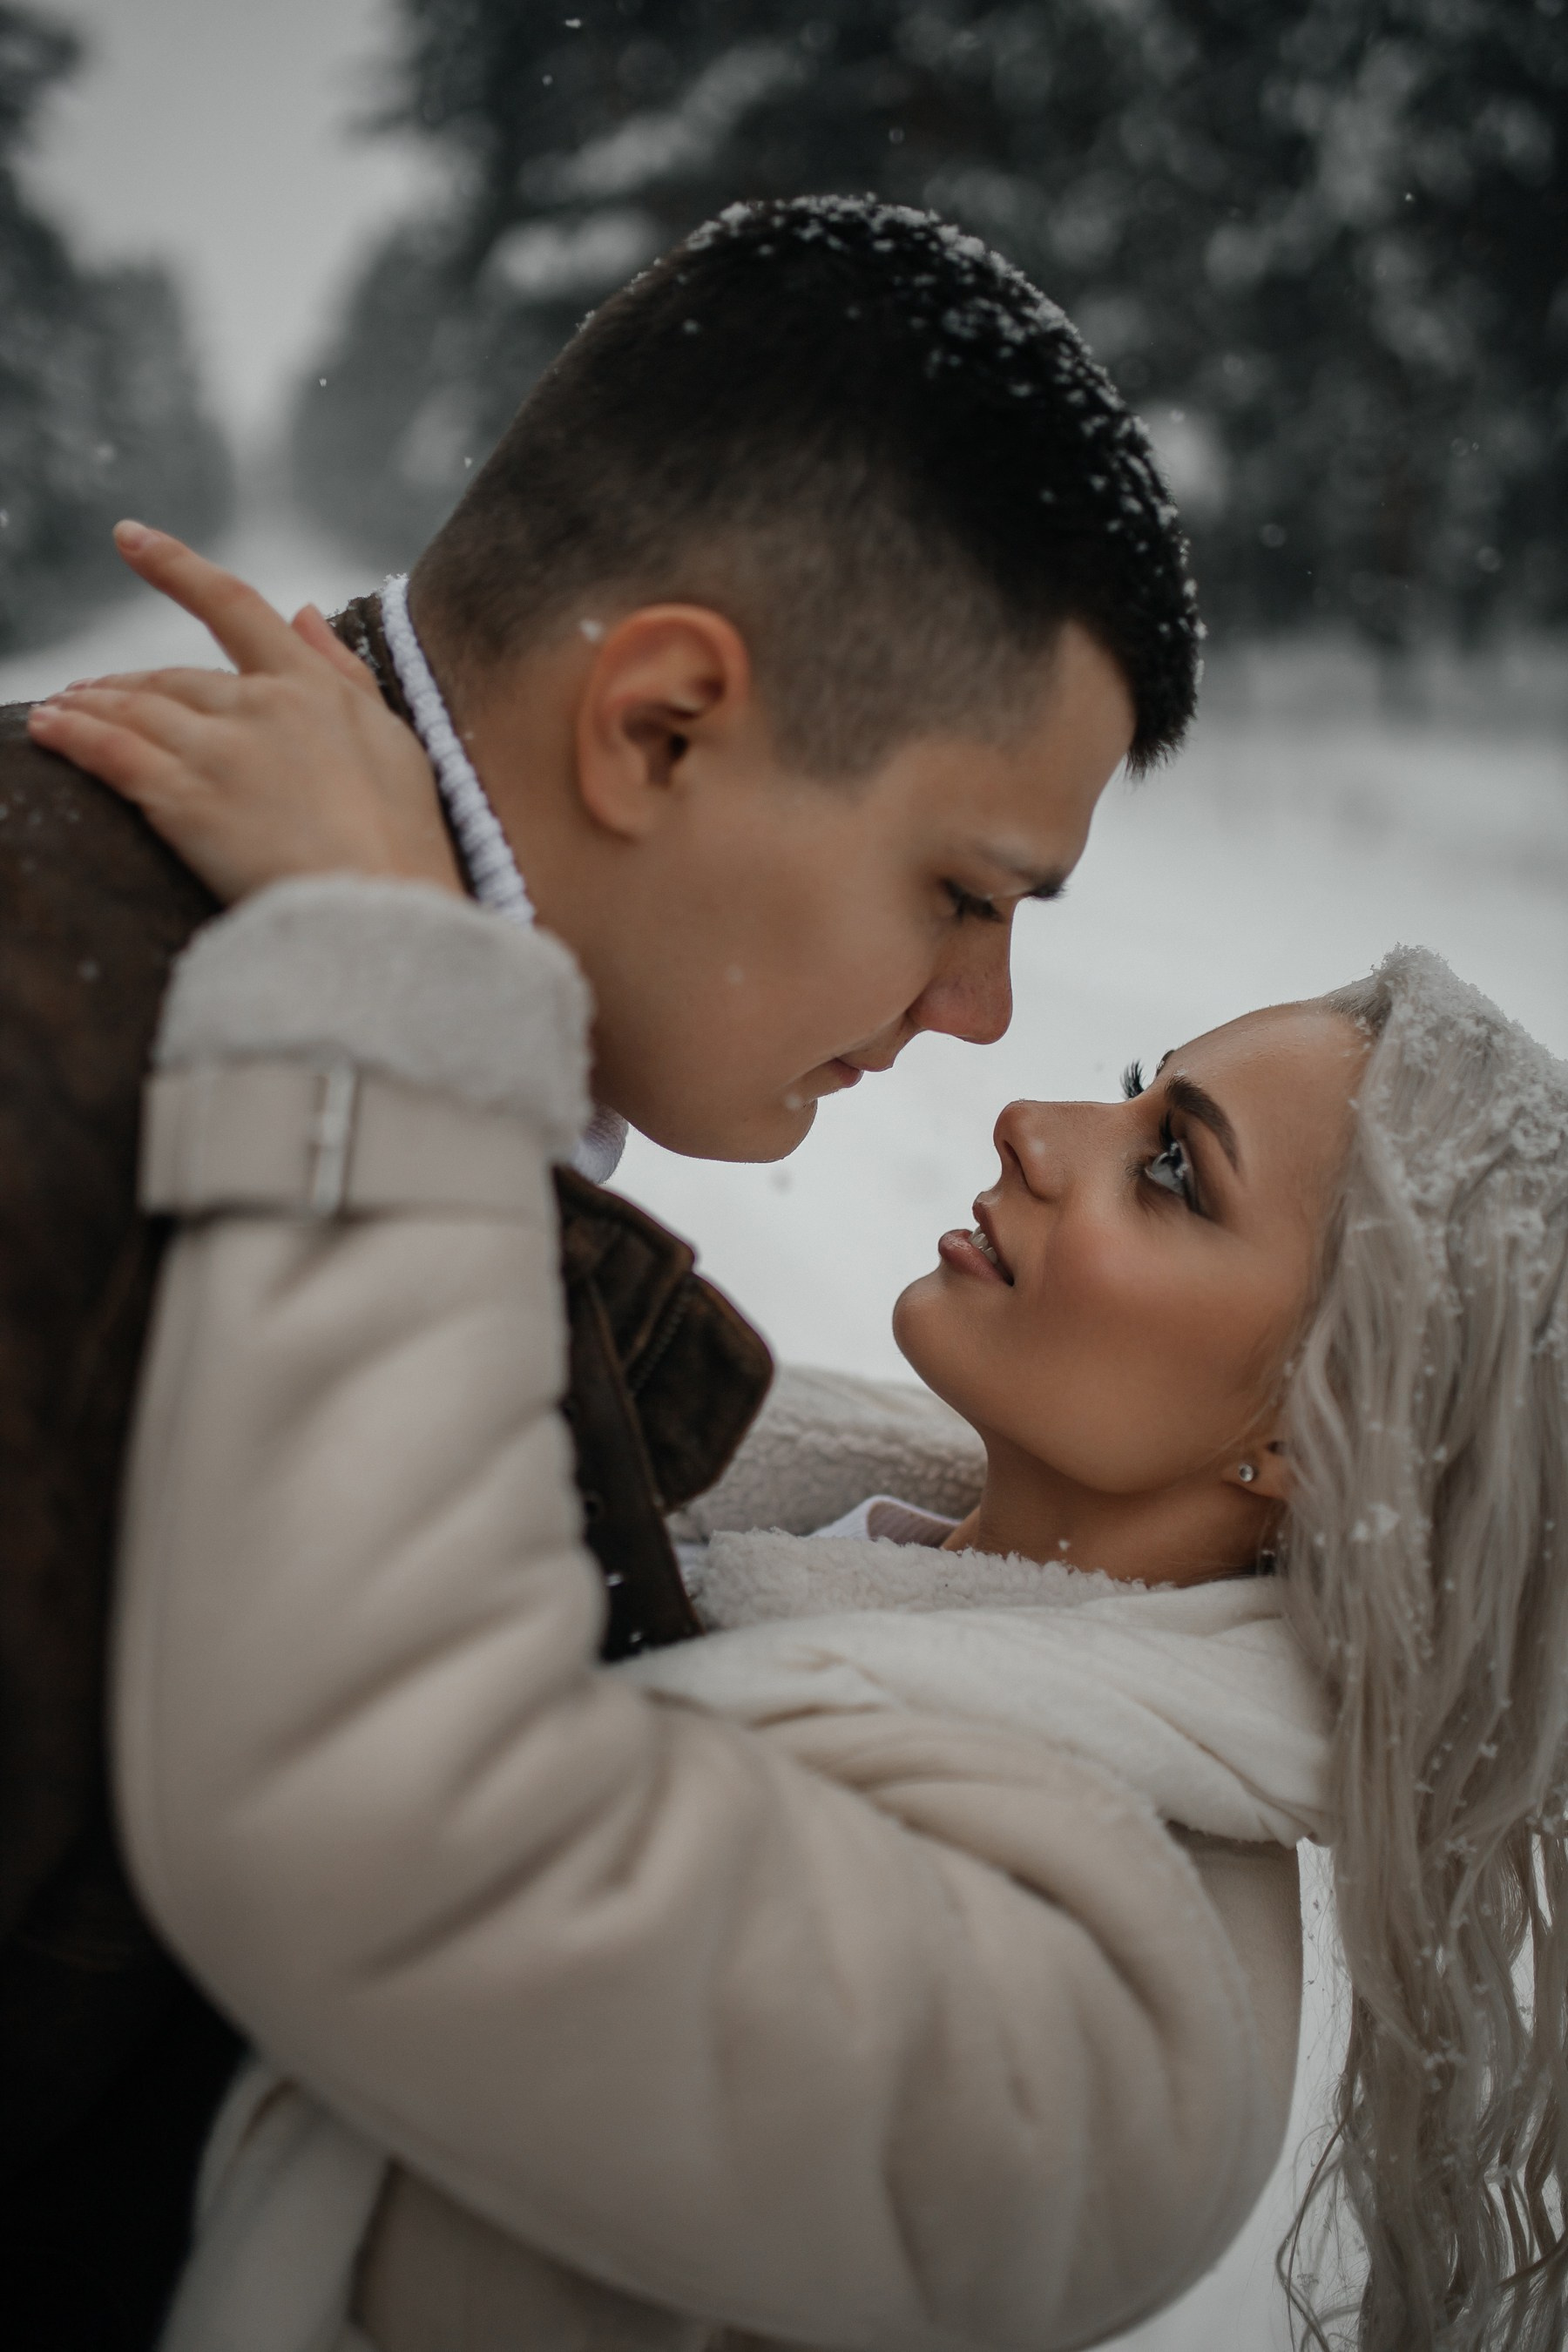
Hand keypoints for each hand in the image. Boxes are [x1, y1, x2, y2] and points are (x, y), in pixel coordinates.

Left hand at [26, 522, 463, 905]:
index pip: (234, 607)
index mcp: (312, 687)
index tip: (129, 538)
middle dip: (123, 686)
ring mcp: (220, 751)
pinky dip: (73, 736)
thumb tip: (303, 611)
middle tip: (87, 695)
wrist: (386, 913)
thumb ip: (345, 672)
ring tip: (56, 714)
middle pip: (170, 679)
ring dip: (86, 707)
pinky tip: (47, 732)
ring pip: (132, 710)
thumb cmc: (404, 842)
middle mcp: (260, 706)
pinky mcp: (185, 800)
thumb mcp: (395, 742)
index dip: (175, 568)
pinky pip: (111, 753)